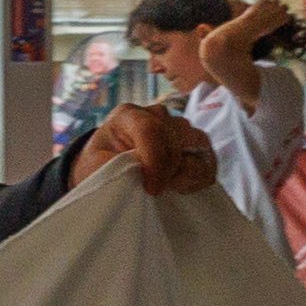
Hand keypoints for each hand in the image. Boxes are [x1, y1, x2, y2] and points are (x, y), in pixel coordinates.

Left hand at [79, 101, 213, 196]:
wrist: (108, 168)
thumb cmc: (100, 167)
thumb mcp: (96, 166)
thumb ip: (117, 165)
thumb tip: (145, 171)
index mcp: (128, 114)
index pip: (150, 129)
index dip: (154, 161)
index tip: (151, 188)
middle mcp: (156, 114)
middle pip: (176, 137)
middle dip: (168, 170)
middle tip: (155, 190)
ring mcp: (177, 125)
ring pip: (197, 143)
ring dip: (186, 171)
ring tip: (169, 186)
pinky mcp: (193, 141)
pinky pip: (208, 156)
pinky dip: (199, 175)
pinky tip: (180, 186)